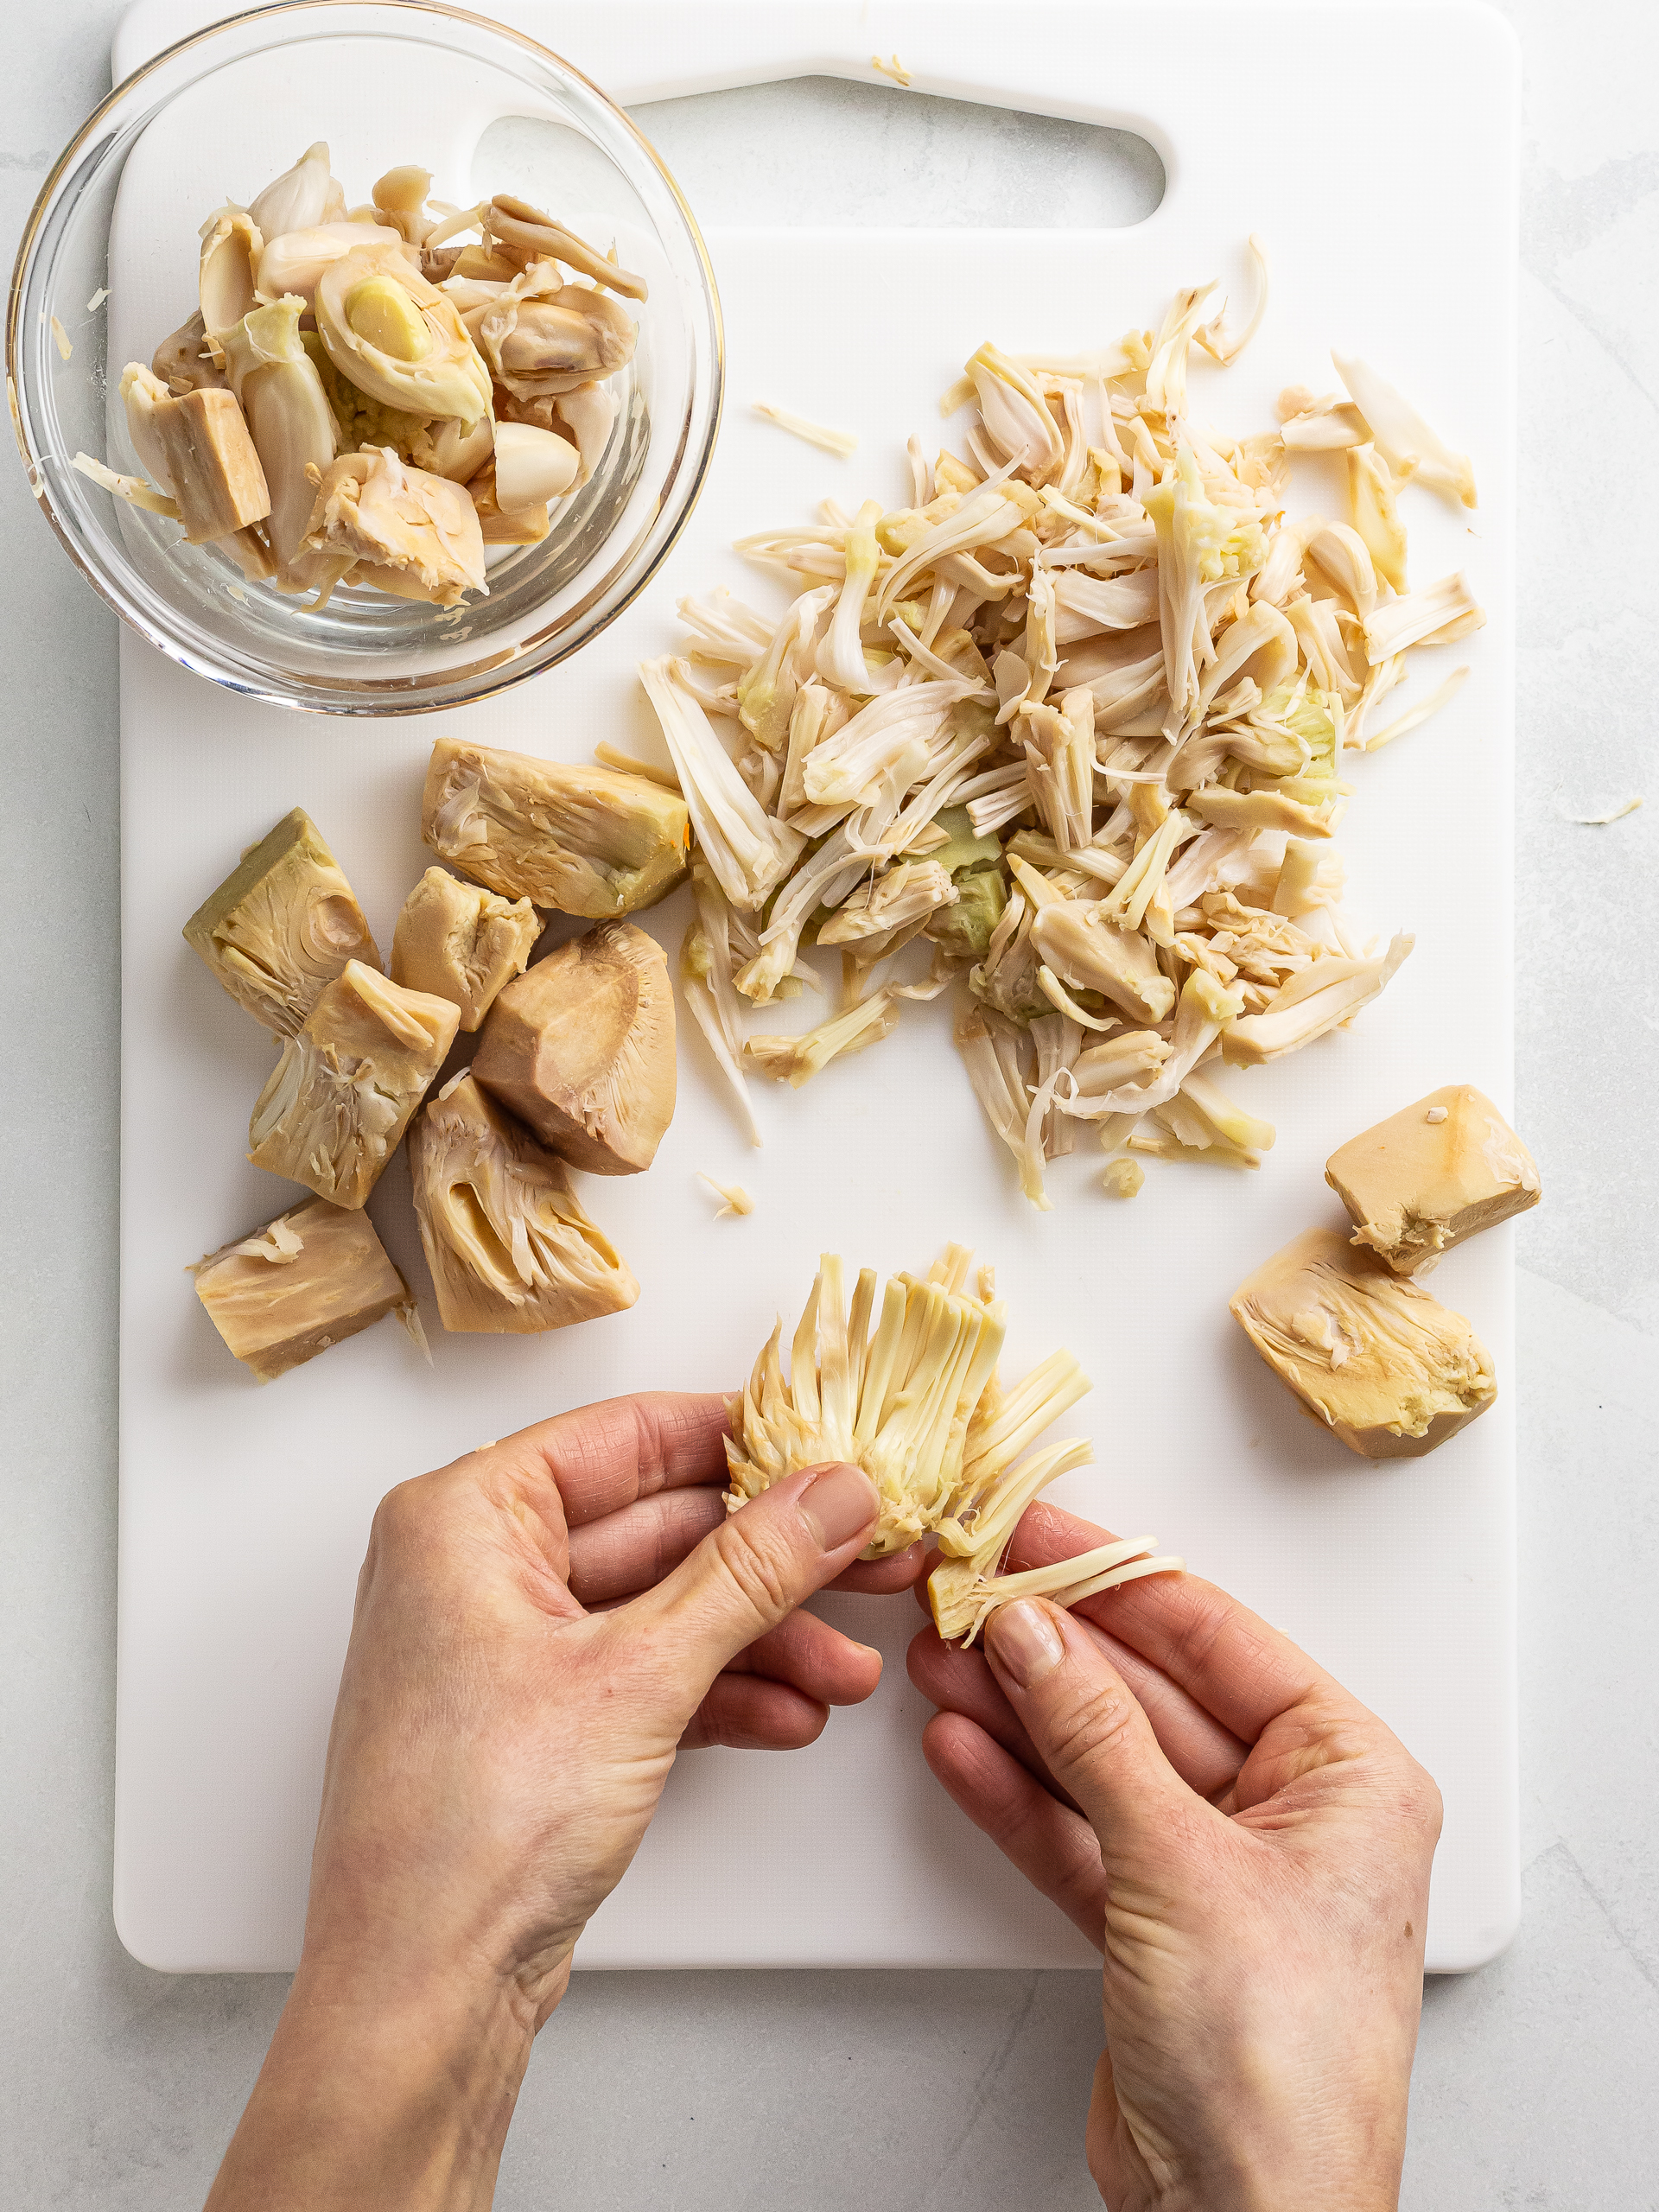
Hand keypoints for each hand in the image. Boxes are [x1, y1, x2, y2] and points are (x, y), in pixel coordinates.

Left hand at [208, 1392, 906, 2211]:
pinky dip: (717, 1691)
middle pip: (655, 1526)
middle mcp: (473, 1569)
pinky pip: (643, 1674)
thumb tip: (827, 1496)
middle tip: (865, 1560)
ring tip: (842, 1668)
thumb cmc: (466, 1832)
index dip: (739, 1441)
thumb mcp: (639, 1675)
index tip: (827, 1454)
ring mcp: (503, 1649)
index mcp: (463, 1518)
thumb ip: (748, 1572)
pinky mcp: (534, 1722)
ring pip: (661, 1607)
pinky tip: (786, 1715)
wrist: (421, 1993)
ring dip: (758, 1638)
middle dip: (769, 1561)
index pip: (626, 1438)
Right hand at [909, 1500, 1441, 2211]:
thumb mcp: (1181, 1864)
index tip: (1038, 1535)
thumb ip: (1096, 1733)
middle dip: (1055, 1650)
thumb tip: (1038, 1631)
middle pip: (1151, 1695)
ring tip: (944, 1658)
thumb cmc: (1280, 2066)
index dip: (1118, 1579)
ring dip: (1022, 1714)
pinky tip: (964, 1745)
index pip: (1217, 1639)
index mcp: (1348, 1778)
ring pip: (1104, 1761)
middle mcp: (1292, 1816)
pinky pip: (1080, 1831)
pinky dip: (1020, 1792)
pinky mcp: (1155, 1928)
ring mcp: (1219, 1872)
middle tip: (971, 1594)